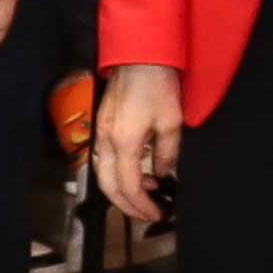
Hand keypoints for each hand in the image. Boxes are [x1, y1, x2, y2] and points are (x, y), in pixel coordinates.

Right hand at [92, 63, 183, 228]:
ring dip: (122, 190)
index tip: (158, 214)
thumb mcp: (172, 123)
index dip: (141, 205)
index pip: (128, 186)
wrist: (140, 59)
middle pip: (108, 185)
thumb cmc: (157, 86)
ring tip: (148, 193)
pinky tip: (138, 170)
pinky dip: (118, 173)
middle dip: (127, 205)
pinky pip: (105, 159)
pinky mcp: (102, 125)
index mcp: (124, 142)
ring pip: (103, 174)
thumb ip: (167, 154)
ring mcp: (101, 132)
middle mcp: (106, 140)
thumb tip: (161, 174)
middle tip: (148, 213)